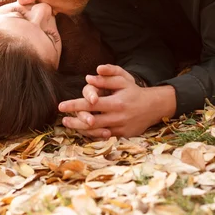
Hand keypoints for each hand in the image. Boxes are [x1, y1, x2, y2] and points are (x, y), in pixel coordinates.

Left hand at [58, 64, 175, 137]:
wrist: (153, 106)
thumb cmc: (134, 91)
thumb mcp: (123, 80)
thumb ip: (106, 78)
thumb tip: (89, 77)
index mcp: (116, 102)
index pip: (90, 104)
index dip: (74, 105)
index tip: (61, 106)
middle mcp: (117, 117)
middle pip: (90, 122)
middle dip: (74, 121)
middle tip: (63, 119)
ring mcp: (120, 128)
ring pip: (96, 132)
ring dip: (80, 129)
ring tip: (69, 124)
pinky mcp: (122, 135)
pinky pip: (104, 137)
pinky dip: (92, 134)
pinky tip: (83, 130)